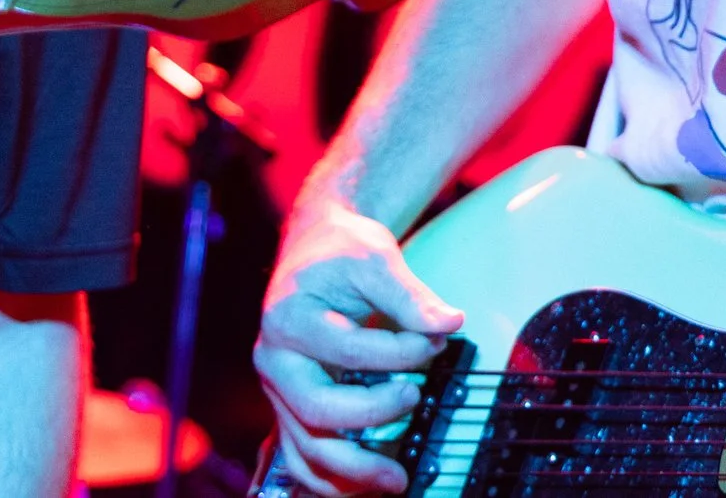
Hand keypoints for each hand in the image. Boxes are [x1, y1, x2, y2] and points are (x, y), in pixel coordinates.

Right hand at [255, 197, 464, 494]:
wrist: (313, 250)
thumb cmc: (340, 252)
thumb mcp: (374, 257)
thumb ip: (409, 295)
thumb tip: (450, 322)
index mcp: (288, 317)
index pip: (348, 349)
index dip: (398, 352)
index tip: (436, 341)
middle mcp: (274, 358)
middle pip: (316, 409)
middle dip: (373, 416)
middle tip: (416, 402)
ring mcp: (278, 389)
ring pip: (307, 446)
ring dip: (353, 471)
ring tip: (397, 480)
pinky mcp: (289, 407)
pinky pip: (301, 456)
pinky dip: (328, 481)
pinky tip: (364, 488)